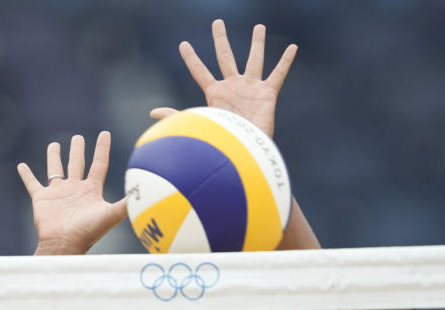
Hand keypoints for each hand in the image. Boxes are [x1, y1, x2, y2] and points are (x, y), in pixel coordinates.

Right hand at [17, 132, 126, 255]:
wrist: (65, 244)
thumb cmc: (89, 231)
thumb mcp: (111, 214)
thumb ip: (127, 202)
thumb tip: (146, 190)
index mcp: (91, 190)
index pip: (99, 164)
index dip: (102, 149)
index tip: (105, 133)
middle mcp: (75, 189)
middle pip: (77, 163)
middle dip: (78, 150)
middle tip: (78, 137)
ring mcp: (58, 193)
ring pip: (55, 169)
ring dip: (54, 157)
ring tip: (54, 144)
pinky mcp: (42, 198)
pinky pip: (32, 183)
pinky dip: (26, 175)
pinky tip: (21, 166)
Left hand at [152, 19, 296, 137]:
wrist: (242, 151)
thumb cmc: (219, 139)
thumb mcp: (195, 123)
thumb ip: (175, 115)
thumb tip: (151, 112)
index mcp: (214, 92)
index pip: (199, 71)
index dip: (191, 58)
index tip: (183, 44)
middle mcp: (232, 86)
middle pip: (225, 57)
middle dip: (220, 40)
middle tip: (217, 22)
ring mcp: (250, 88)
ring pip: (254, 59)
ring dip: (257, 43)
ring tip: (259, 27)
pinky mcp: (267, 94)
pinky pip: (278, 74)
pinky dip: (286, 61)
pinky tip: (293, 47)